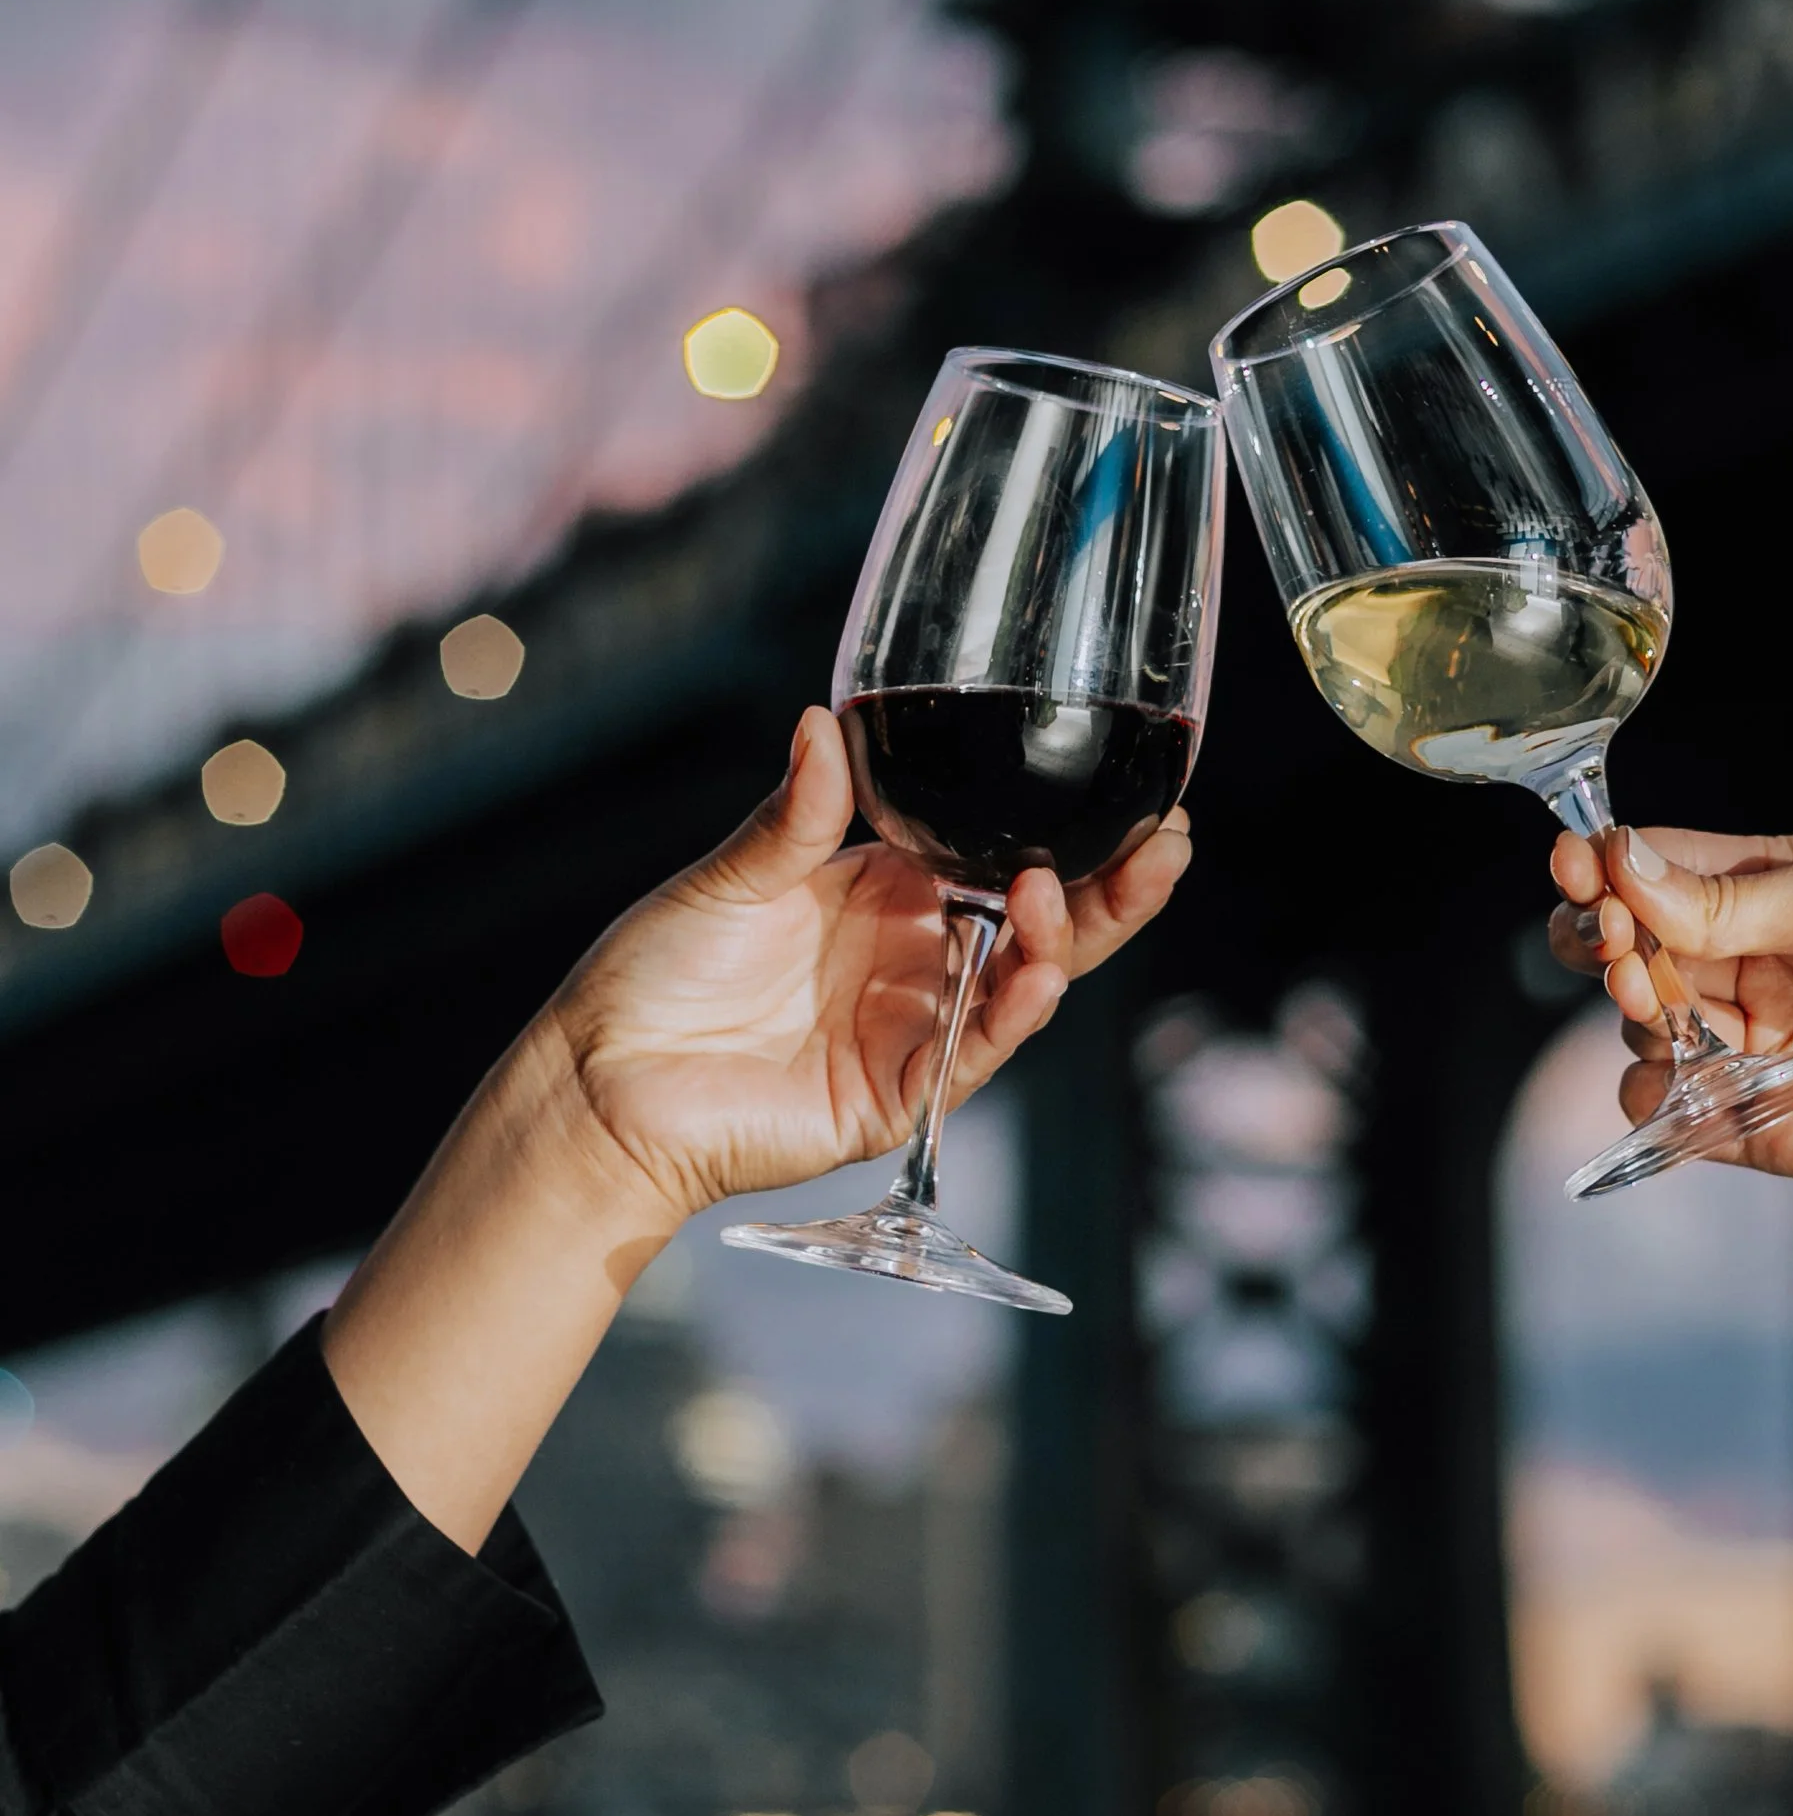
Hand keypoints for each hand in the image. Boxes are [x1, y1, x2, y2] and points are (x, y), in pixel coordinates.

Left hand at [546, 704, 1191, 1232]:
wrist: (600, 1080)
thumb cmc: (654, 973)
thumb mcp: (732, 876)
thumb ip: (795, 814)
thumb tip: (826, 723)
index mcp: (886, 888)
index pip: (998, 848)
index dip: (1063, 826)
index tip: (1126, 789)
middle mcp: (915, 954)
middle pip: (1039, 918)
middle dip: (1110, 885)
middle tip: (1168, 840)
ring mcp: (915, 1024)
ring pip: (1022, 982)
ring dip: (1064, 940)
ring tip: (1065, 893)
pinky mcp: (900, 1092)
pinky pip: (974, 1050)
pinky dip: (1012, 1011)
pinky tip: (1039, 971)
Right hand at [1546, 823, 1792, 1177]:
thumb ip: (1730, 899)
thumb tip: (1624, 868)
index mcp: (1780, 888)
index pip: (1662, 874)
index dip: (1607, 872)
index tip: (1575, 871)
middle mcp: (1764, 966)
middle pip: (1641, 955)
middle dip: (1609, 946)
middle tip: (1615, 948)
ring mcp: (1768, 1045)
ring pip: (1654, 1034)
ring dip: (1634, 1019)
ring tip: (1656, 1008)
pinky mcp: (1782, 1122)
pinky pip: (1691, 1121)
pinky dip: (1658, 1108)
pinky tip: (1659, 1084)